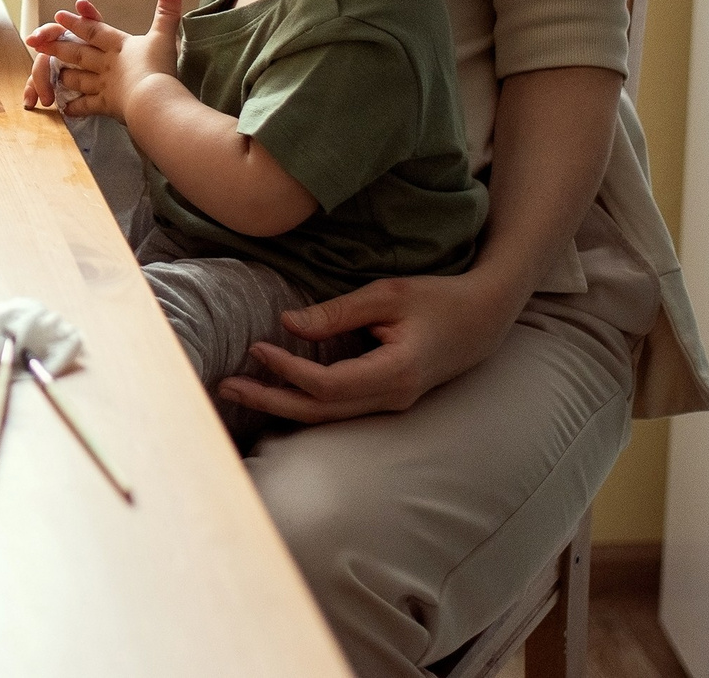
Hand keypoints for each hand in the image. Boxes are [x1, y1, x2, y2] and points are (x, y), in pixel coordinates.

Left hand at [22, 0, 182, 117]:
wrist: (152, 99)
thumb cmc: (157, 66)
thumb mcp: (164, 36)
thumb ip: (167, 12)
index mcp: (118, 45)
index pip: (93, 30)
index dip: (76, 22)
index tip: (59, 16)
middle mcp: (106, 64)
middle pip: (78, 54)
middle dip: (58, 48)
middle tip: (38, 44)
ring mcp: (104, 86)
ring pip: (78, 79)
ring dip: (66, 76)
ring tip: (57, 74)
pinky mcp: (106, 106)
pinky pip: (87, 107)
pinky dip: (77, 108)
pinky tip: (66, 109)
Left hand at [220, 269, 523, 422]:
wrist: (483, 320)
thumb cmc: (437, 299)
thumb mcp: (387, 295)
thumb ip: (337, 313)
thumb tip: (286, 323)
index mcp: (397, 372)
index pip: (329, 385)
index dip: (289, 370)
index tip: (257, 347)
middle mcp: (394, 398)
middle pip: (321, 411)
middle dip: (270, 400)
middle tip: (225, 385)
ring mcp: (392, 404)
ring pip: (328, 415)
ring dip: (282, 404)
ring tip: (239, 391)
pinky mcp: (387, 399)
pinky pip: (339, 409)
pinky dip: (304, 401)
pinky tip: (275, 391)